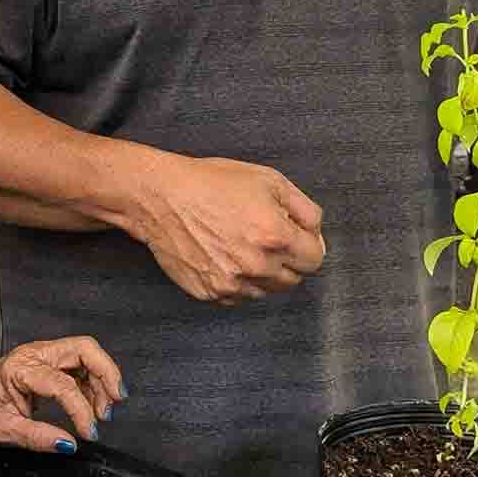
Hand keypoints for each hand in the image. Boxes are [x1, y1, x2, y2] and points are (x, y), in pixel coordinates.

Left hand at [0, 340, 121, 453]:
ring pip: (87, 354)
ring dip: (103, 378)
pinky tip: (94, 403)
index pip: (63, 384)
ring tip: (103, 410)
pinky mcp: (52, 361)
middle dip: (107, 374)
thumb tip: (67, 445)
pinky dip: (94, 381)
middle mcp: (36, 354)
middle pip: (84, 349)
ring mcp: (45, 354)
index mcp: (21, 369)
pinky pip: (82, 364)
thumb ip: (37, 437)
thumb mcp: (3, 429)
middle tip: (116, 401)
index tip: (89, 431)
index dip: (81, 410)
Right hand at [125, 149, 325, 303]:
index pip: (315, 260)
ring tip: (240, 245)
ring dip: (262, 274)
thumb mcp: (269, 180)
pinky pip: (238, 296)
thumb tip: (317, 236)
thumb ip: (305, 210)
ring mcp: (231, 284)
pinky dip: (237, 282)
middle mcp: (256, 266)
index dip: (307, 245)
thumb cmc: (212, 183)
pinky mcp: (209, 293)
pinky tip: (222, 255)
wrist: (160, 197)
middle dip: (286, 260)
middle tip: (263, 237)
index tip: (292, 235)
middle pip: (293, 280)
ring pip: (266, 291)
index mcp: (275, 237)